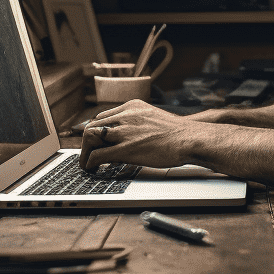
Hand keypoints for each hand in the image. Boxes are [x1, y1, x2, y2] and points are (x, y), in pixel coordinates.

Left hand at [78, 100, 201, 171]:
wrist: (189, 139)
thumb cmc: (177, 133)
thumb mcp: (153, 118)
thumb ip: (138, 122)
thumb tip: (130, 134)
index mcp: (132, 106)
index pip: (103, 116)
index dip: (97, 130)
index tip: (96, 140)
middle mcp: (126, 115)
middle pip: (93, 124)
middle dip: (88, 141)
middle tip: (88, 153)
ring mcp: (125, 131)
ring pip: (90, 137)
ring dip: (85, 152)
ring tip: (86, 162)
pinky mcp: (126, 149)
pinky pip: (98, 154)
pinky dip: (90, 162)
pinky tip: (92, 168)